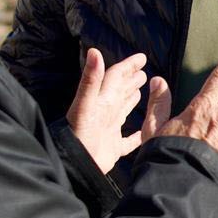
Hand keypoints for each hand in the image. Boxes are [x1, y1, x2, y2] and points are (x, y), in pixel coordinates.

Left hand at [67, 49, 154, 172]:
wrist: (74, 166)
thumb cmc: (79, 135)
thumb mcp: (84, 105)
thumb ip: (90, 80)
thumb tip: (94, 51)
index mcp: (102, 100)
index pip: (116, 76)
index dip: (128, 65)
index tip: (142, 57)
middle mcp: (105, 112)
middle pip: (120, 91)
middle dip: (131, 80)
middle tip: (143, 72)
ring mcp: (108, 130)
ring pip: (123, 111)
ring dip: (131, 99)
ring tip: (141, 91)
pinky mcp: (113, 149)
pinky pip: (128, 141)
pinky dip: (137, 136)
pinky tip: (144, 133)